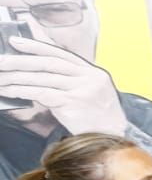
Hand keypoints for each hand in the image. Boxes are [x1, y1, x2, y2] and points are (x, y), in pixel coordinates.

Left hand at [0, 37, 129, 134]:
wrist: (111, 138)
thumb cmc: (97, 118)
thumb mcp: (89, 92)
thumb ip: (69, 79)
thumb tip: (36, 70)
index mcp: (93, 72)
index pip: (60, 54)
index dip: (36, 46)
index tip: (15, 41)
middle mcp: (89, 78)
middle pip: (49, 64)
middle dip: (20, 61)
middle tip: (1, 61)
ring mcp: (82, 90)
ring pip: (42, 79)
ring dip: (16, 78)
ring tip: (0, 78)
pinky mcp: (73, 104)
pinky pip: (41, 94)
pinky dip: (22, 91)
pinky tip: (9, 91)